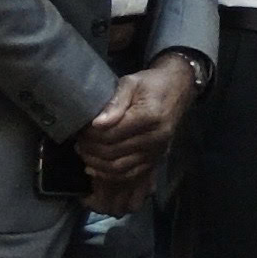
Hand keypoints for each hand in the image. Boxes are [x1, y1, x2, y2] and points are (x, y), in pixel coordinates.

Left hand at [75, 53, 200, 206]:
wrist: (178, 90)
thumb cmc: (151, 84)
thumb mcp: (131, 83)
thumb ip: (115, 103)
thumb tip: (97, 124)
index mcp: (149, 117)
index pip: (111, 134)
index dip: (90, 134)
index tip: (80, 128)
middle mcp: (155, 138)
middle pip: (112, 152)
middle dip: (90, 148)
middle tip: (78, 139)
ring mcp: (156, 151)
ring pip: (118, 168)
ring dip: (96, 163)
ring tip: (83, 151)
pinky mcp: (156, 159)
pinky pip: (129, 174)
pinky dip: (109, 175)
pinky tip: (94, 168)